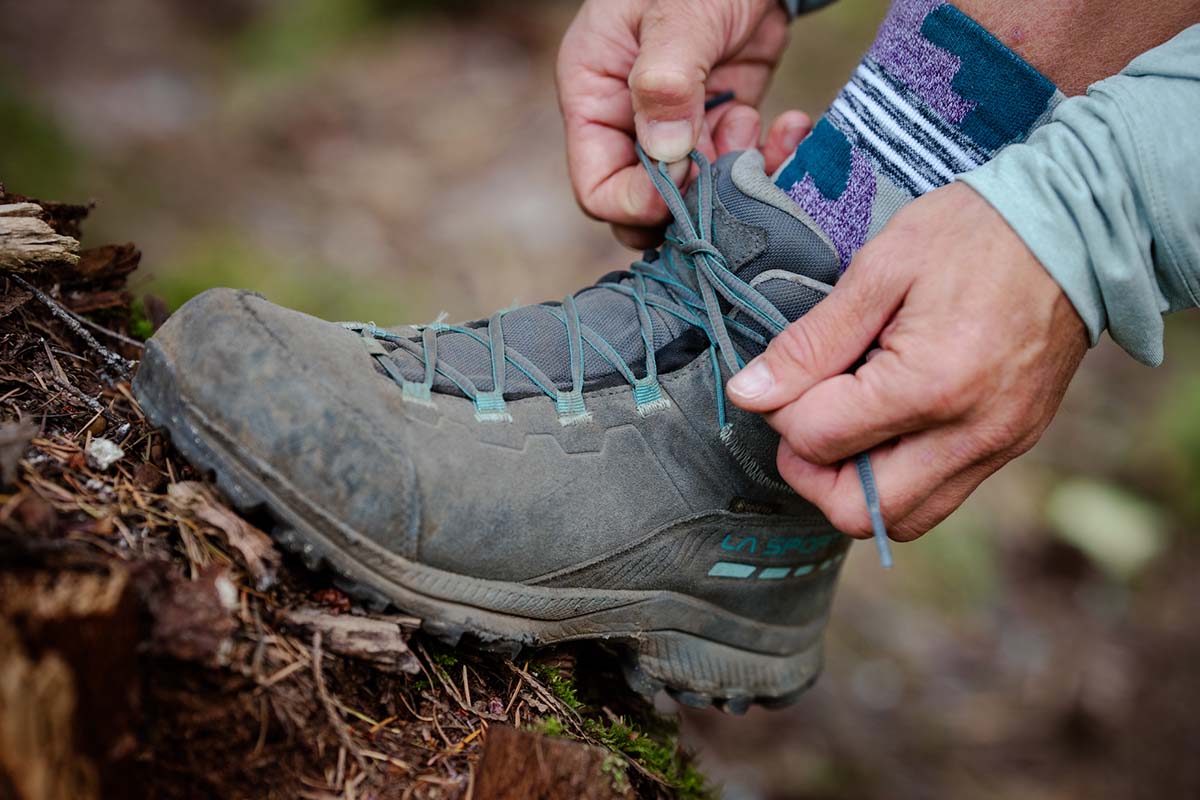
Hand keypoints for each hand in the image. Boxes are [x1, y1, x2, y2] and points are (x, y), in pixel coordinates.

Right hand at [556, 0, 810, 247]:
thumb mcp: (677, 13)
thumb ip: (666, 81)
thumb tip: (665, 154)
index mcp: (593, 96)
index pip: (597, 187)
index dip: (639, 201)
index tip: (687, 178)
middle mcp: (627, 121)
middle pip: (642, 206)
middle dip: (689, 203)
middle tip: (727, 174)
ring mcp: (675, 128)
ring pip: (695, 197)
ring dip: (733, 180)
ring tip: (751, 125)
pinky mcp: (720, 124)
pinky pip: (736, 171)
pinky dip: (766, 161)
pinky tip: (788, 125)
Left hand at [726, 183, 1087, 540]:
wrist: (1078, 228)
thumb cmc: (974, 233)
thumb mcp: (879, 269)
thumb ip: (810, 342)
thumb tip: (748, 394)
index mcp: (930, 385)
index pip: (818, 440)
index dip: (781, 410)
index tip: (786, 374)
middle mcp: (969, 435)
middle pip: (856, 511)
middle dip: (810, 471)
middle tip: (805, 416)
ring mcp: (997, 448)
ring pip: (900, 519)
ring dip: (852, 485)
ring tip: (845, 422)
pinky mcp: (1011, 447)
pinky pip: (938, 496)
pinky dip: (895, 476)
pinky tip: (886, 423)